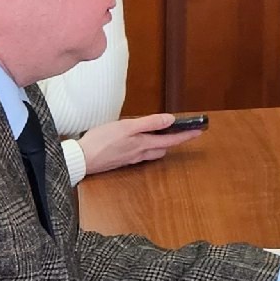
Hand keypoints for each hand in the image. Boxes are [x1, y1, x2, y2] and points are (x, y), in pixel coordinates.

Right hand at [69, 112, 205, 174]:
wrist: (81, 159)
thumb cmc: (101, 141)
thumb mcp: (126, 127)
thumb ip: (149, 123)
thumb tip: (170, 120)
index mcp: (143, 144)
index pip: (171, 141)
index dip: (185, 135)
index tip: (199, 131)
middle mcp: (139, 154)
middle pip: (162, 149)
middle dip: (173, 141)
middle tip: (181, 132)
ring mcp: (130, 158)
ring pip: (150, 152)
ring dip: (159, 144)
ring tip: (161, 134)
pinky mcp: (120, 160)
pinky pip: (139, 154)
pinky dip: (145, 146)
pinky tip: (138, 141)